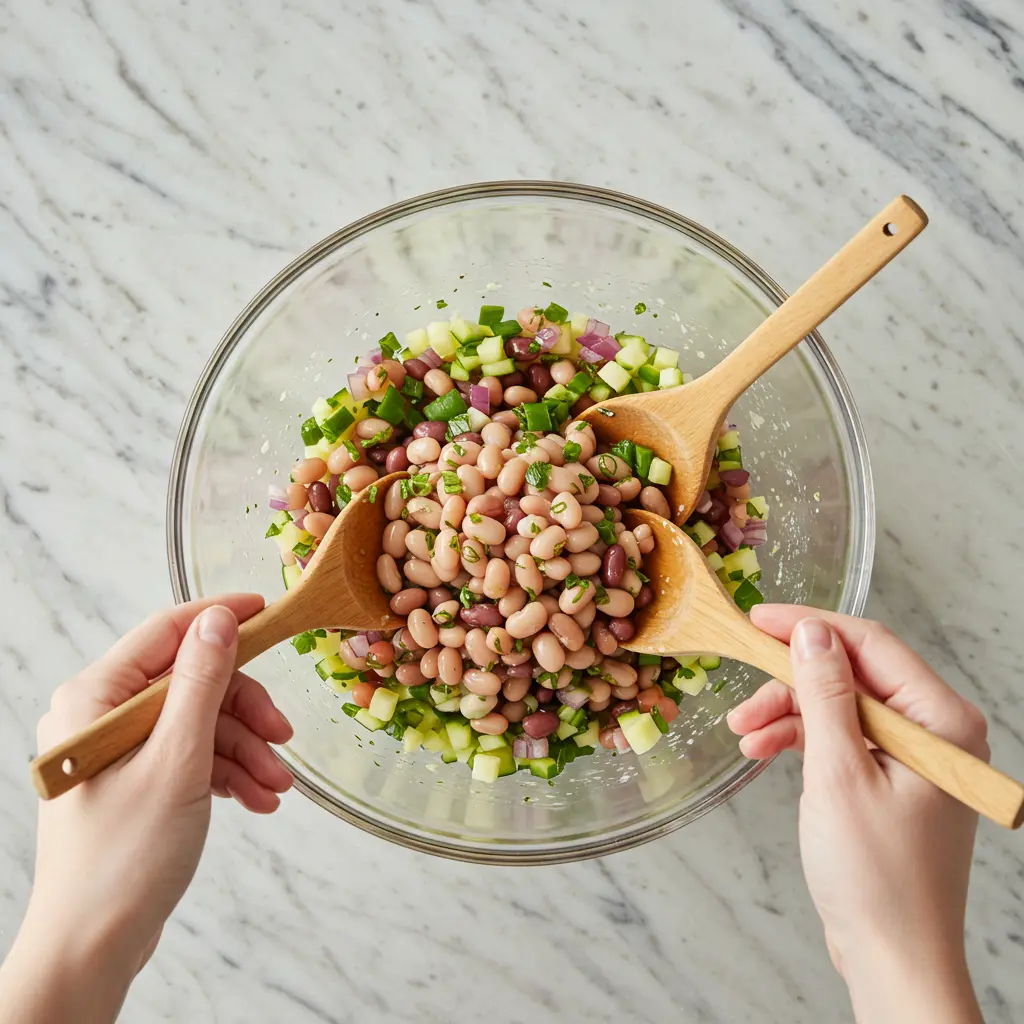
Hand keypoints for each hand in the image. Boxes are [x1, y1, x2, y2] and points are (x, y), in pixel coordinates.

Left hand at [0, 596, 293, 1023]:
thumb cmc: (122, 857)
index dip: (220, 619)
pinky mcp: (137, 780)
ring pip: (200, 722)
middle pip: (192, 682)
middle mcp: (102, 715)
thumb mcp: (176, 760)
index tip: (267, 611)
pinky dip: (227, 773)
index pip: (165, 632)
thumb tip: (220, 619)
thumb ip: (200, 683)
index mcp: (95, 697)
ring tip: (275, 787)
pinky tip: (256, 800)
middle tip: (282, 738)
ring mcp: (120, 749)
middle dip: (244, 712)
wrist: (93, 946)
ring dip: (244, 751)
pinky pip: (192, 756)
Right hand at [727, 605, 985, 1023]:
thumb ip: (825, 694)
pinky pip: (839, 738)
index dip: (809, 626)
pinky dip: (800, 740)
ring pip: (837, 705)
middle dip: (790, 683)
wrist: (892, 958)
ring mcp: (912, 755)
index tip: (757, 619)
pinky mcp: (890, 779)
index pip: (870, 644)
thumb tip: (810, 631)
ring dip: (787, 713)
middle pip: (850, 675)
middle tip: (742, 696)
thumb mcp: (839, 773)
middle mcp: (933, 730)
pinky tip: (762, 749)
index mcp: (940, 720)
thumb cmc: (876, 876)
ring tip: (743, 733)